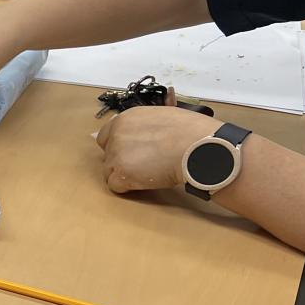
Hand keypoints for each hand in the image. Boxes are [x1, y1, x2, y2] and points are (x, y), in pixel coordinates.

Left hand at [94, 106, 218, 193]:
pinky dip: (128, 187)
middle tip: (143, 165)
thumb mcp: (162, 117)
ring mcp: (116, 153)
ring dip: (126, 175)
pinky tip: (146, 181)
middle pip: (108, 154)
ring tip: (149, 172)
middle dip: (121, 161)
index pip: (106, 135)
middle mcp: (117, 133)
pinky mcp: (120, 173)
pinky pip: (115, 185)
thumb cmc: (190, 132)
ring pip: (110, 171)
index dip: (119, 147)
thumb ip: (144, 125)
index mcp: (126, 118)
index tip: (132, 153)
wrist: (198, 145)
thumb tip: (139, 134)